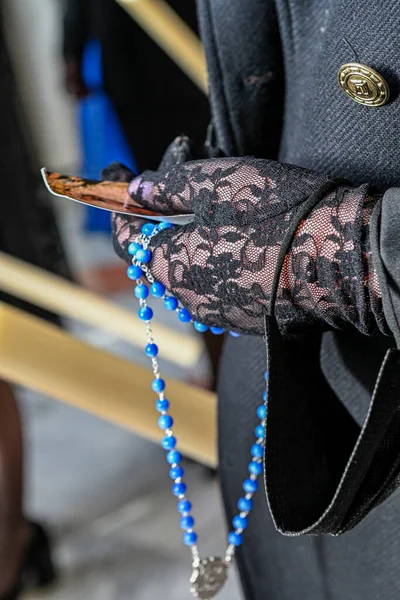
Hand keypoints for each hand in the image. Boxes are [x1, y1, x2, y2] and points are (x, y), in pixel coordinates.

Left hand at [110, 152, 385, 336]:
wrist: (338, 258)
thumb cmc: (274, 214)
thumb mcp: (213, 184)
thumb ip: (164, 188)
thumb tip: (134, 190)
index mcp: (169, 264)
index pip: (125, 235)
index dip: (118, 202)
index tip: (119, 172)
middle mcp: (187, 297)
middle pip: (157, 250)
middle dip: (160, 212)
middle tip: (179, 176)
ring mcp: (217, 311)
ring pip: (188, 267)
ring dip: (190, 234)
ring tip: (215, 201)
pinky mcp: (245, 316)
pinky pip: (216, 282)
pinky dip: (216, 255)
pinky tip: (240, 234)